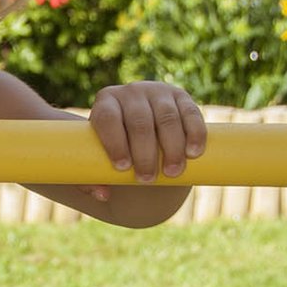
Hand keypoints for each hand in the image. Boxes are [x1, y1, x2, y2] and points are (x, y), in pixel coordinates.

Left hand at [87, 82, 206, 198]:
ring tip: (172, 173)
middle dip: (144, 153)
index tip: (122, 168)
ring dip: (172, 147)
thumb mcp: (96, 159)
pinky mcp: (182, 97)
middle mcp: (131, 93)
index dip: (115, 142)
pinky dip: (195, 133)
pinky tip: (194, 153)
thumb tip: (103, 195)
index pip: (108, 119)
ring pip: (167, 118)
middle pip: (139, 121)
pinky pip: (191, 113)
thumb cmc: (113, 147)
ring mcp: (158, 92)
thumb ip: (91, 180)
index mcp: (106, 103)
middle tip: (146, 179)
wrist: (137, 130)